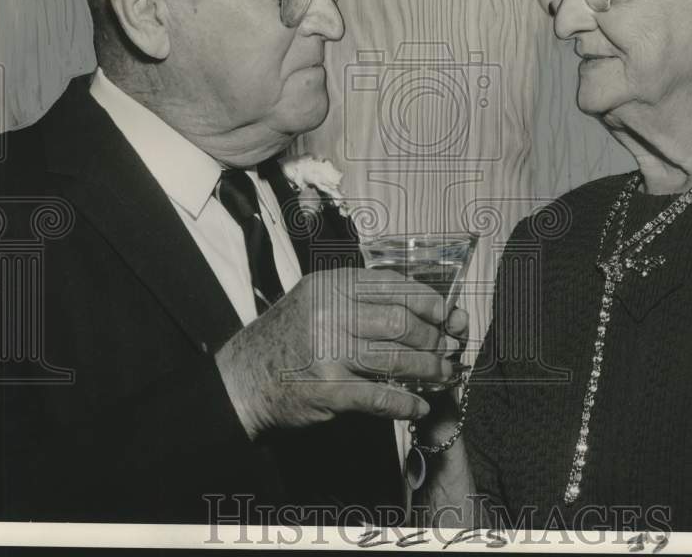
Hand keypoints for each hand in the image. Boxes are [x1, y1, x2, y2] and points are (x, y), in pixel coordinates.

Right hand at [214, 267, 468, 437]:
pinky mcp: (327, 389)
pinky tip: (418, 407)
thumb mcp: (318, 301)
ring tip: (443, 376)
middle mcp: (330, 312)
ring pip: (396, 357)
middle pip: (402, 322)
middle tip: (449, 351)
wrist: (242, 379)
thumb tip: (423, 309)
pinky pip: (380, 396)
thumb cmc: (289, 338)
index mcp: (332, 284)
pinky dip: (405, 404)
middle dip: (434, 339)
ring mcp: (328, 351)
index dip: (430, 302)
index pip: (395, 285)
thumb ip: (361, 299)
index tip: (449, 317)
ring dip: (428, 370)